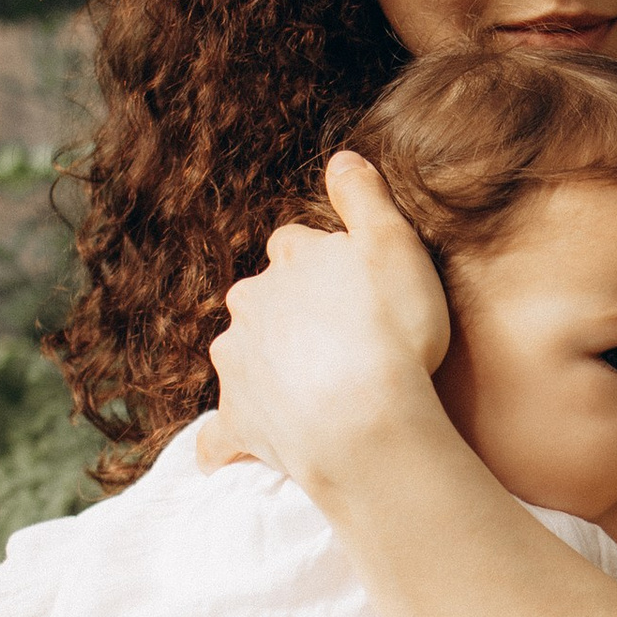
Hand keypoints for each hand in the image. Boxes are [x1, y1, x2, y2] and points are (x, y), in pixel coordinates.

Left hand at [209, 149, 451, 493]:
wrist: (363, 422)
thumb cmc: (390, 331)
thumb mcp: (394, 244)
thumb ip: (365, 196)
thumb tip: (342, 158)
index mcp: (289, 261)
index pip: (297, 246)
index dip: (326, 264)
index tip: (354, 286)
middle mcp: (250, 304)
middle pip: (264, 300)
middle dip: (289, 314)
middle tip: (337, 341)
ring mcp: (239, 365)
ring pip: (242, 356)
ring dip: (263, 369)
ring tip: (304, 394)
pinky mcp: (238, 421)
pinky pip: (222, 433)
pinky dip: (224, 443)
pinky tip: (225, 458)